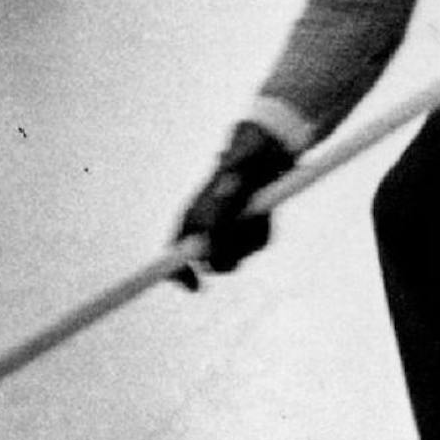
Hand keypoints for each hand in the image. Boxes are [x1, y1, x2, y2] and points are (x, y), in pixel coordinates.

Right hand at [171, 120, 296, 286]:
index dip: (178, 274)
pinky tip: (264, 214)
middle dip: (226, 256)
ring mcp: (228, 231)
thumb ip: (218, 217)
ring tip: (256, 214)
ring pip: (235, 257)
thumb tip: (207, 244)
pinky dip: (262, 234)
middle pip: (209, 263)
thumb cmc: (242, 165)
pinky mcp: (249, 233)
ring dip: (247, 241)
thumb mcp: (230, 188)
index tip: (194, 286)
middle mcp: (206, 228)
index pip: (173, 255)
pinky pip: (255, 246)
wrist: (267, 153)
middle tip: (241, 237)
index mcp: (191, 219)